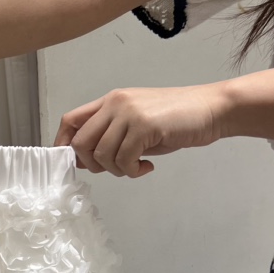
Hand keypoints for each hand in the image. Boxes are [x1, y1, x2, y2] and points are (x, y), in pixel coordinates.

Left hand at [54, 84, 228, 178]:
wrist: (211, 110)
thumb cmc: (175, 121)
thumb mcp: (135, 126)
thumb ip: (109, 138)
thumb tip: (84, 161)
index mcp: (110, 101)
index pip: (70, 121)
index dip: (63, 145)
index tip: (73, 164)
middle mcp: (115, 103)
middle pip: (80, 143)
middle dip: (92, 165)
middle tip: (115, 168)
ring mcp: (129, 112)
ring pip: (101, 154)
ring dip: (116, 170)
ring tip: (136, 166)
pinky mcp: (144, 125)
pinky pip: (123, 160)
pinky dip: (132, 171)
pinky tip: (146, 167)